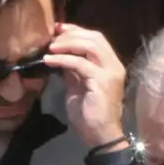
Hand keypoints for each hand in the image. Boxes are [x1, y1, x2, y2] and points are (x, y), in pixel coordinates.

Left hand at [46, 22, 125, 146]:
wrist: (99, 135)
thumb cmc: (89, 114)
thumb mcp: (78, 85)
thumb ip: (73, 69)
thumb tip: (59, 54)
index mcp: (110, 65)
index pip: (96, 39)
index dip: (76, 30)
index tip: (58, 29)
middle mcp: (114, 65)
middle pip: (95, 37)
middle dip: (71, 34)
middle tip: (52, 37)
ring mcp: (110, 72)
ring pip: (90, 46)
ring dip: (67, 43)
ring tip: (50, 48)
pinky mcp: (102, 81)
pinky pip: (80, 63)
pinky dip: (62, 59)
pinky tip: (49, 61)